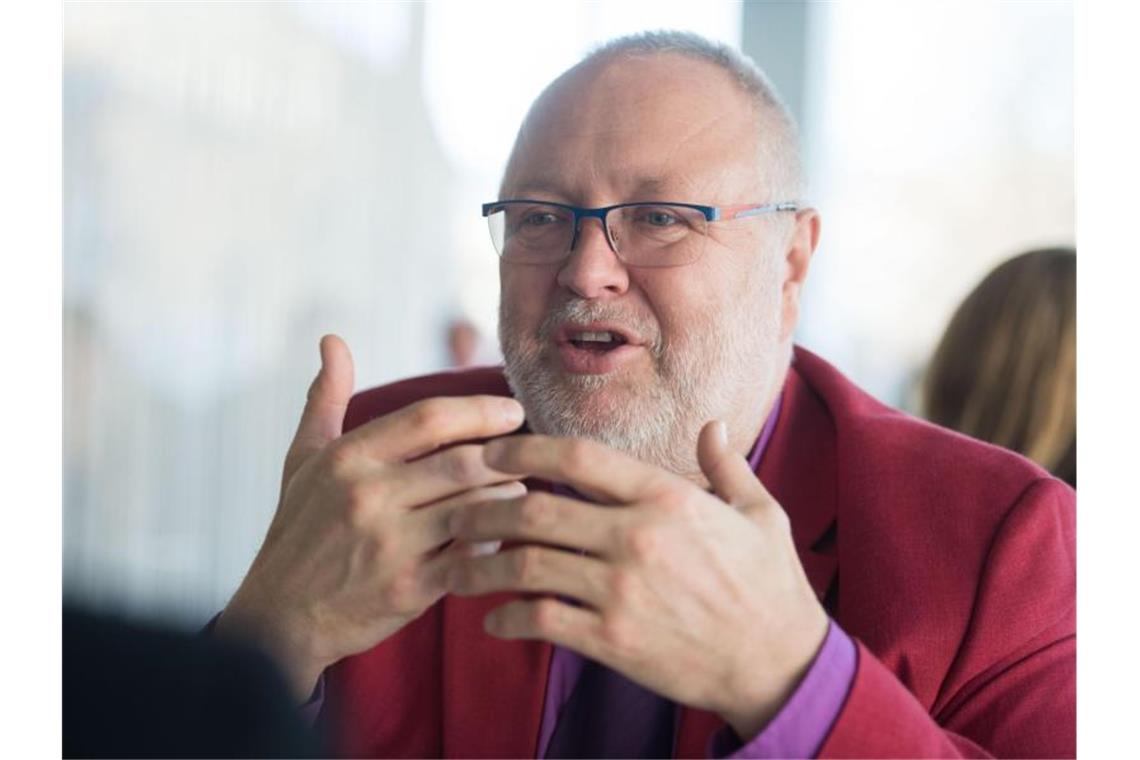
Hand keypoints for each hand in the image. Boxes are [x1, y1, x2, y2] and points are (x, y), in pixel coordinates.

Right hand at [216, 335, 525, 700]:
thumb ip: (325, 400)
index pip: (428, 418)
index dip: (480, 410)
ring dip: (507, 498)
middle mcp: (367, 497)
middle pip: (462, 461)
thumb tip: (332, 341)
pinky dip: (493, 545)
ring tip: (521, 492)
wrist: (278, 618)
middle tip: (533, 452)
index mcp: (347, 459)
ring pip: (474, 508)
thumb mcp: (302, 461)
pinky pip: (471, 558)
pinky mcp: (407, 590)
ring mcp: (388, 545)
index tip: (513, 412)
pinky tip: (502, 537)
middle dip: (508, 455)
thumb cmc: (298, 532)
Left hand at [445, 421, 827, 739]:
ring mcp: (622, 591)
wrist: (779, 664)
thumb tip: (713, 424)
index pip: (577, 458)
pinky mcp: (613, 639)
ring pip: (525, 566)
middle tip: (456, 512)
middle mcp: (637, 538)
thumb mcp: (760, 513)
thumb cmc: (770, 585)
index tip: (493, 453)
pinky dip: (508, 618)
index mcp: (667, 498)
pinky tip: (495, 619)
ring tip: (456, 568)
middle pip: (534, 511)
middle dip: (482, 508)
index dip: (525, 450)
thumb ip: (726, 465)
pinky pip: (542, 621)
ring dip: (480, 566)